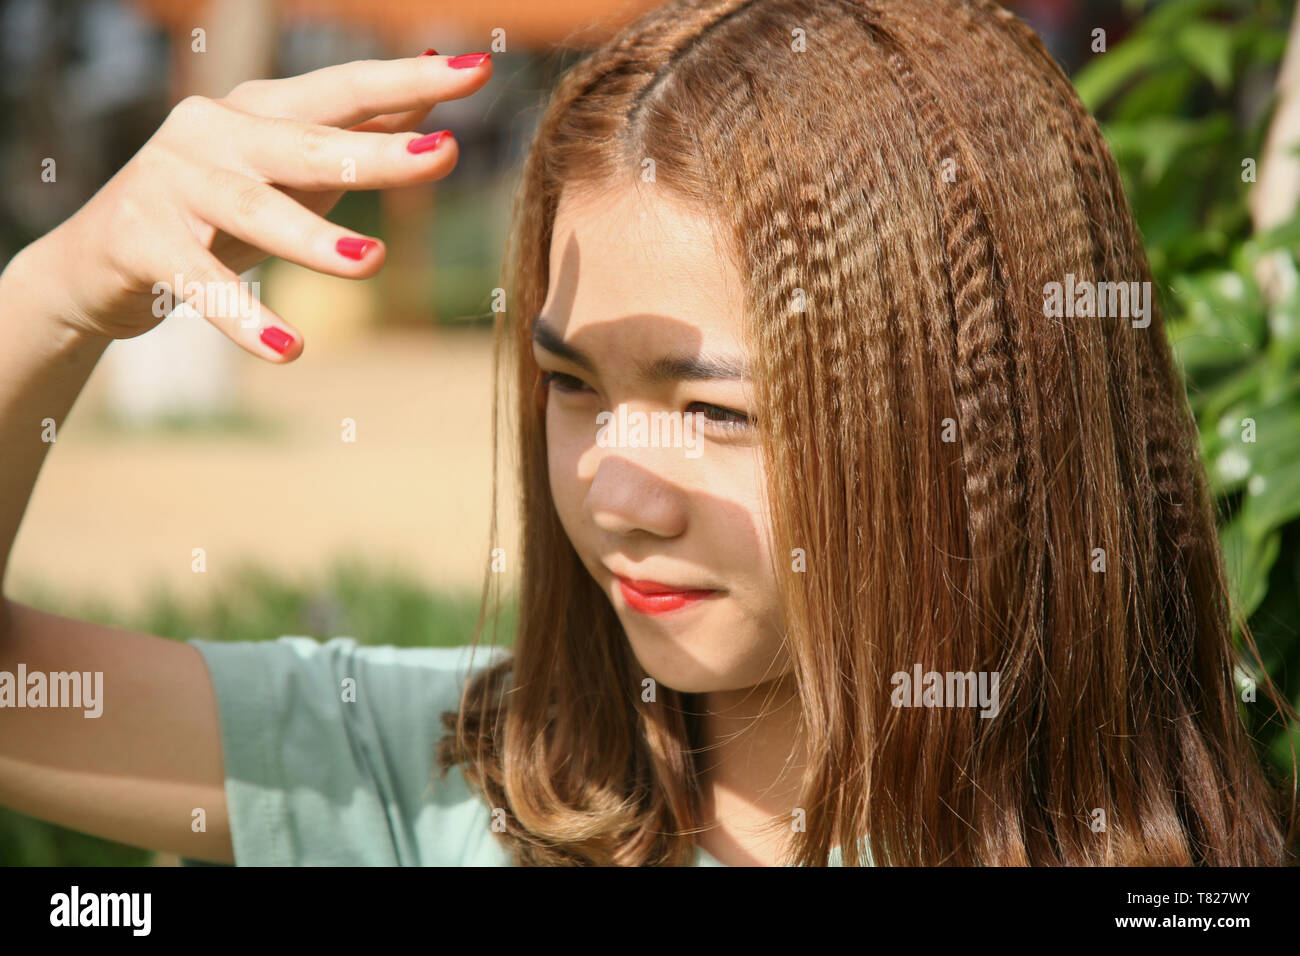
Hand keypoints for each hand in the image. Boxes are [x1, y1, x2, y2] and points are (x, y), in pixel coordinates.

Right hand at [27, 51, 491, 360]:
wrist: (95, 261)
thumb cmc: (212, 212)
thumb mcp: (283, 172)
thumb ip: (350, 138)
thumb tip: (429, 103)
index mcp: (257, 111)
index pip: (343, 90)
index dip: (409, 81)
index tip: (477, 69)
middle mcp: (213, 131)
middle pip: (307, 142)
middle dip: (378, 151)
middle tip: (446, 153)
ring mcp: (171, 181)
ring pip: (253, 209)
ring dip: (312, 237)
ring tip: (370, 262)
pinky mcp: (139, 240)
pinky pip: (200, 283)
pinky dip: (244, 317)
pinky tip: (290, 350)